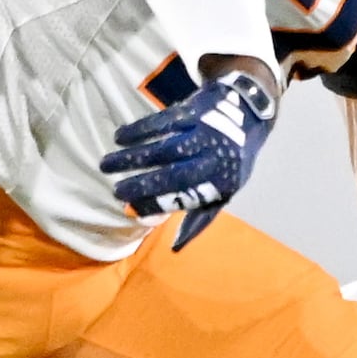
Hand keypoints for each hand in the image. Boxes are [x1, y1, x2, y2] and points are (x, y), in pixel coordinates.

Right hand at [101, 66, 278, 245]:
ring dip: (132, 158)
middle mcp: (216, 158)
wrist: (249, 110)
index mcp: (224, 181)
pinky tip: (120, 137)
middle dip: (142, 185)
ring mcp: (206, 133)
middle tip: (116, 191)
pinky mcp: (195, 110)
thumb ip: (200, 214)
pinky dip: (139, 129)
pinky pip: (163, 121)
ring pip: (165, 149)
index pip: (187, 198)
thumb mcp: (225, 188)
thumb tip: (176, 247)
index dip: (157, 205)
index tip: (130, 209)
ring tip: (106, 164)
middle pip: (174, 176)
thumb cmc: (230, 157)